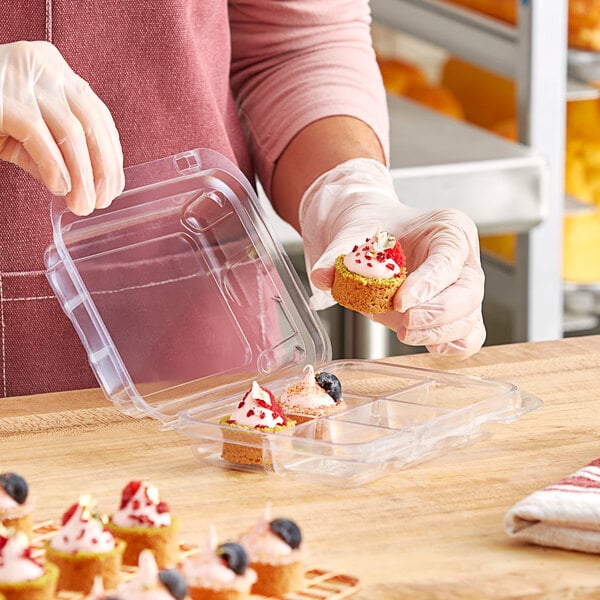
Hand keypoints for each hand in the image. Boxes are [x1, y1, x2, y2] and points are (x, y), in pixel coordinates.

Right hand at [0, 41, 123, 214]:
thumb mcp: (26, 131)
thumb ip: (57, 150)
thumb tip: (88, 185)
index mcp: (54, 70)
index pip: (97, 115)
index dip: (111, 155)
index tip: (113, 187)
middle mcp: (43, 65)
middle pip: (91, 124)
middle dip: (102, 170)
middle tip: (100, 202)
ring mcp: (21, 77)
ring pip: (72, 133)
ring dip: (83, 177)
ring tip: (82, 205)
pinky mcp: (2, 97)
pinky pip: (40, 137)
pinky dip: (55, 167)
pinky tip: (59, 189)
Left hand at [299, 158, 485, 357]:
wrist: (373, 235)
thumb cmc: (373, 228)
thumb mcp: (351, 232)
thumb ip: (336, 253)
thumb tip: (322, 276)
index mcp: (448, 228)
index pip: (449, 259)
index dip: (428, 284)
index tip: (400, 303)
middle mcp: (464, 258)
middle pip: (469, 293)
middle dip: (436, 314)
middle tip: (403, 324)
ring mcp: (464, 287)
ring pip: (470, 319)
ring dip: (437, 333)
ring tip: (404, 332)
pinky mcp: (457, 313)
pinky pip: (468, 336)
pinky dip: (450, 345)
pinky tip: (424, 342)